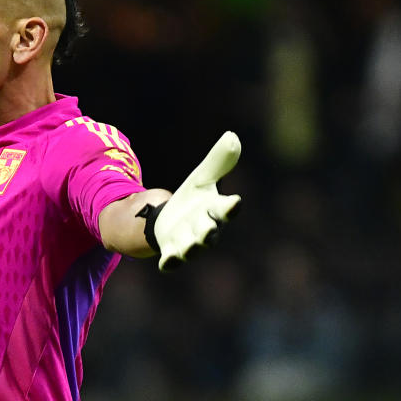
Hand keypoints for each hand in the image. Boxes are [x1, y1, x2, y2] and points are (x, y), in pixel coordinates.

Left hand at [154, 131, 241, 270]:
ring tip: (189, 247)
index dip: (230, 206)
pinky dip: (169, 263)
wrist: (171, 221)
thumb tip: (232, 136)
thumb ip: (217, 161)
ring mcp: (188, 242)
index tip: (235, 202)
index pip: (226, 208)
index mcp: (214, 210)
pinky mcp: (171, 251)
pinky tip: (165, 264)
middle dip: (208, 232)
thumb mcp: (201, 179)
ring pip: (191, 249)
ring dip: (190, 248)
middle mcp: (205, 229)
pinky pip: (171, 260)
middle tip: (208, 231)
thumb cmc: (193, 200)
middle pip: (209, 232)